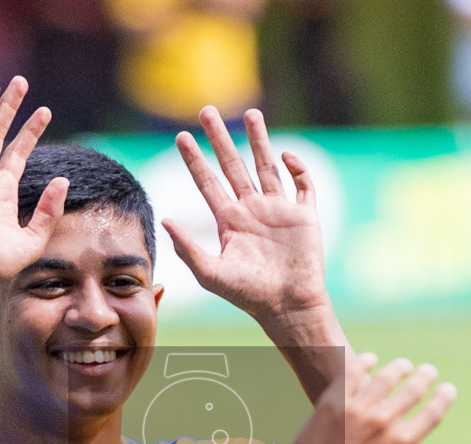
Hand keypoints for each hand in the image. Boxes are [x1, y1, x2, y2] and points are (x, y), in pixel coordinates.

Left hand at [165, 107, 329, 322]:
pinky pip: (303, 185)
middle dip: (220, 139)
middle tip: (207, 111)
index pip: (207, 182)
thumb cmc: (248, 295)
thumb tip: (166, 218)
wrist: (287, 306)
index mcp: (229, 221)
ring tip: (250, 114)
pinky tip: (286, 155)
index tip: (181, 137)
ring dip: (259, 140)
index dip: (194, 160)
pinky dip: (298, 167)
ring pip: (267, 166)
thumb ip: (187, 247)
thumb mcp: (211, 273)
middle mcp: (252, 210)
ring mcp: (278, 210)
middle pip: (233, 165)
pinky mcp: (304, 216)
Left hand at [284, 353, 455, 443]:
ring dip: (400, 367)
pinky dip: (366, 361)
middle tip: (428, 371)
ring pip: (387, 376)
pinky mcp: (334, 401)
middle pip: (415, 388)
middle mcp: (382, 424)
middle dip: (426, 375)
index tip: (447, 388)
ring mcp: (357, 410)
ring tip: (404, 366)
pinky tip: (371, 359)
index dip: (445, 397)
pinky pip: (354, 372)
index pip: (434, 412)